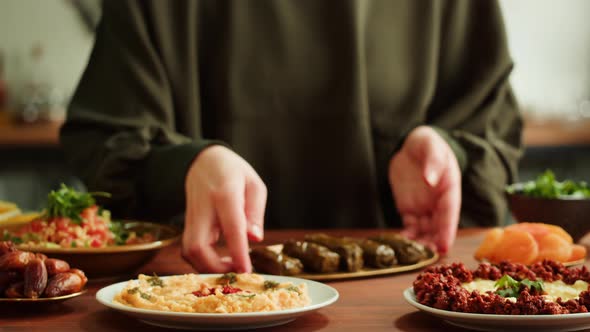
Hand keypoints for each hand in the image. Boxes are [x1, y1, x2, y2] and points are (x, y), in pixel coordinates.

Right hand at [182, 145, 266, 272]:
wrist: (202, 160)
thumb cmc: (233, 171)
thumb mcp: (253, 184)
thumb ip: (255, 212)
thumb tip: (255, 239)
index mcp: (225, 194)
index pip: (231, 228)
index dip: (238, 252)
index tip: (246, 271)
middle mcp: (203, 207)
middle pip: (197, 246)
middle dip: (214, 267)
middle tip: (236, 271)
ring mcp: (191, 216)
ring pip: (188, 251)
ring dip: (207, 267)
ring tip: (230, 266)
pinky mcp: (186, 224)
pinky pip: (188, 249)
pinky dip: (201, 261)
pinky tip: (218, 260)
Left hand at [388, 126, 460, 253]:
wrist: (412, 145)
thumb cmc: (427, 144)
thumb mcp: (430, 146)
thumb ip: (432, 161)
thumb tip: (429, 179)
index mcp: (448, 190)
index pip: (449, 214)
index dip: (447, 231)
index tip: (444, 246)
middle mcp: (438, 202)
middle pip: (437, 227)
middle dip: (433, 243)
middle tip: (427, 258)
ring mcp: (424, 207)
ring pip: (424, 230)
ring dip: (420, 243)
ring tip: (414, 256)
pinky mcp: (409, 208)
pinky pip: (409, 226)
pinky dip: (407, 236)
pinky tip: (401, 244)